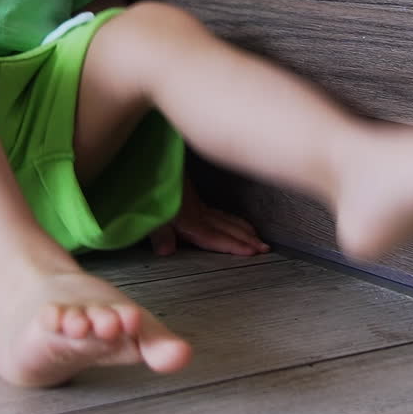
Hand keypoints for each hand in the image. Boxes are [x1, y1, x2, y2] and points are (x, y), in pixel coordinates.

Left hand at [149, 175, 270, 256]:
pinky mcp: (190, 198)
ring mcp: (195, 204)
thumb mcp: (149, 212)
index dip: (234, 245)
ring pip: (224, 218)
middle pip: (226, 227)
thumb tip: (167, 251)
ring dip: (242, 228)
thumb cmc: (146, 189)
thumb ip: (159, 232)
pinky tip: (232, 222)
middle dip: (246, 238)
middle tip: (265, 247)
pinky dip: (230, 219)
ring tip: (257, 236)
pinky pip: (217, 212)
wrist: (146, 161)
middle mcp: (196, 212)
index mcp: (188, 218)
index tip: (253, 252)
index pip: (215, 236)